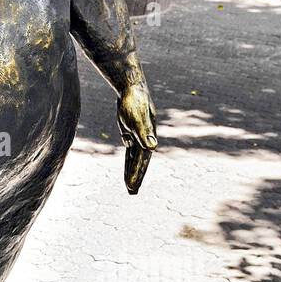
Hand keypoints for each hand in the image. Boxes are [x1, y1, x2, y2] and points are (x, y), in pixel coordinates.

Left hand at [117, 80, 157, 194]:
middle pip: (140, 162)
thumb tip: (153, 147)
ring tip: (129, 185)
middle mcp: (146, 139)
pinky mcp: (131, 131)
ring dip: (132, 170)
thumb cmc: (134, 103)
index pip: (142, 161)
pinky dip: (129, 159)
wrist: (131, 88)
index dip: (137, 174)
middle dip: (136, 176)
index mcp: (148, 139)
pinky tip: (127, 167)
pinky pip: (130, 149)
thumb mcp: (137, 119)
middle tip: (132, 193)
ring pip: (134, 157)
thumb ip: (144, 133)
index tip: (132, 187)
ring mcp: (139, 135)